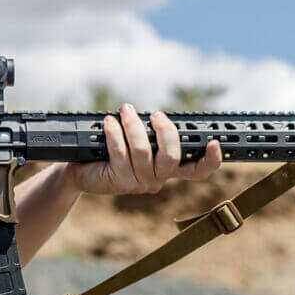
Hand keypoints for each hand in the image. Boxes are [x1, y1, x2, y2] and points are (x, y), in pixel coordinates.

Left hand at [66, 104, 222, 194]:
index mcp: (167, 170)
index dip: (210, 160)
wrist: (80, 170)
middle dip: (164, 130)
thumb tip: (160, 117)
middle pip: (171, 156)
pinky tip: (109, 123)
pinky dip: (115, 134)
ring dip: (134, 125)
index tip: (214, 142)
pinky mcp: (119, 181)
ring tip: (125, 110)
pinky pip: (120, 153)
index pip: (197, 171)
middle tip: (155, 114)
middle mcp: (157, 180)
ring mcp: (139, 183)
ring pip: (143, 151)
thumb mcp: (136, 142)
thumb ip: (152, 135)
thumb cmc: (110, 151)